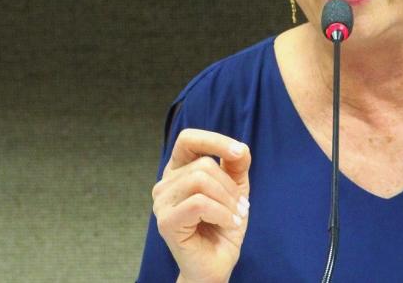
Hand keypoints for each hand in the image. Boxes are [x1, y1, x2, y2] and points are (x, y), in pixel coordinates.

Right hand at [152, 128, 251, 282]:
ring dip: (228, 200)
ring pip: (200, 181)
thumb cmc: (223, 225)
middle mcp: (165, 184)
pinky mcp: (166, 222)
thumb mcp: (236, 189)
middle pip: (203, 164)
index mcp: (178, 171)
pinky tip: (229, 224)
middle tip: (241, 206)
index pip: (187, 139)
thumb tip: (240, 148)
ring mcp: (161, 203)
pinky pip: (199, 203)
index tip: (239, 153)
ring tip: (236, 216)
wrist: (217, 263)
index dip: (214, 140)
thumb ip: (236, 165)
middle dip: (230, 185)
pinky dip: (222, 213)